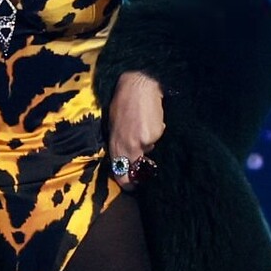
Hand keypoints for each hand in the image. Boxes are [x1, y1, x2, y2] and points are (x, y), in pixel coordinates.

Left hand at [106, 71, 164, 189]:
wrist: (139, 84)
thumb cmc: (123, 101)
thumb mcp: (114, 124)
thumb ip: (118, 143)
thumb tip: (124, 160)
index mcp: (114, 143)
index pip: (119, 170)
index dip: (125, 181)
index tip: (130, 186)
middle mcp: (127, 145)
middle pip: (135, 169)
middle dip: (140, 172)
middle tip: (143, 168)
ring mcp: (142, 141)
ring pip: (148, 151)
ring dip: (147, 145)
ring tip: (143, 126)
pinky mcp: (155, 134)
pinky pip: (156, 139)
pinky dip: (155, 133)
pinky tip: (151, 120)